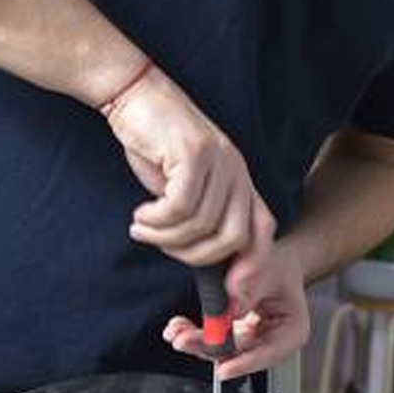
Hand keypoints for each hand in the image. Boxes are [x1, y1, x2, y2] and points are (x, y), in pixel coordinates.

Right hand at [102, 65, 274, 266]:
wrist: (133, 95)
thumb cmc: (154, 146)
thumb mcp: (182, 191)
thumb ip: (198, 222)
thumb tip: (202, 266)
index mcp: (240, 182)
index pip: (260, 235)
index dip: (246, 270)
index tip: (226, 297)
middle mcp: (237, 171)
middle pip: (233, 239)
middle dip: (195, 258)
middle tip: (161, 247)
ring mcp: (220, 160)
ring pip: (201, 226)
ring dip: (165, 238)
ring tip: (142, 228)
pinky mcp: (195, 153)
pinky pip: (180, 208)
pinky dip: (157, 220)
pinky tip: (141, 215)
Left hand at [162, 239, 310, 380]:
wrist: (272, 256)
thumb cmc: (279, 263)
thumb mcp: (270, 270)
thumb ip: (250, 290)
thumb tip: (230, 308)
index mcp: (291, 331)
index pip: (268, 354)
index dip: (244, 364)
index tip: (223, 369)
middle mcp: (270, 340)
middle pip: (238, 354)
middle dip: (208, 348)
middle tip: (184, 341)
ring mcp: (249, 339)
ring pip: (221, 349)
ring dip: (196, 341)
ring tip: (176, 332)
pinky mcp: (232, 334)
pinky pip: (213, 338)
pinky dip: (194, 332)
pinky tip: (178, 327)